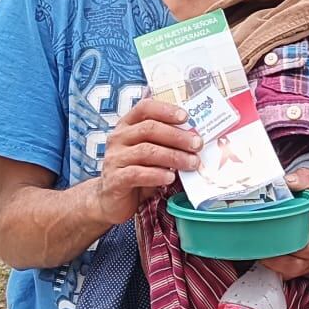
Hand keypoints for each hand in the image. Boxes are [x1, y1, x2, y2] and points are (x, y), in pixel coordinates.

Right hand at [93, 97, 203, 226]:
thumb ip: (166, 143)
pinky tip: (170, 178)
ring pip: (146, 151)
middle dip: (177, 136)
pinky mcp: (115, 179)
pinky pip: (137, 174)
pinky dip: (156, 175)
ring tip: (191, 163)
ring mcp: (115, 158)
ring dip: (173, 156)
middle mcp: (118, 138)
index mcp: (127, 126)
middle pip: (148, 129)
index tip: (185, 117)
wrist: (112, 200)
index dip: (165, 110)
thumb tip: (195, 138)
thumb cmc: (137, 172)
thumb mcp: (151, 153)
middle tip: (197, 144)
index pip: (144, 108)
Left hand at [260, 169, 308, 279]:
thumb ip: (306, 178)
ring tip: (259, 256)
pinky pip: (296, 273)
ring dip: (277, 268)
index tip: (277, 243)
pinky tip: (266, 260)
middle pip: (301, 265)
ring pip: (296, 272)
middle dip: (278, 263)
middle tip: (259, 253)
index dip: (296, 251)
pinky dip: (280, 270)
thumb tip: (288, 181)